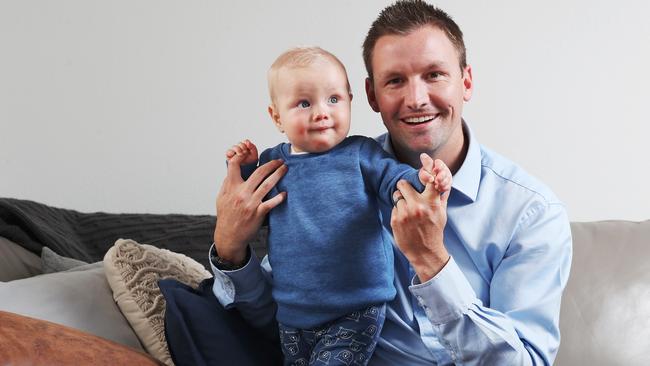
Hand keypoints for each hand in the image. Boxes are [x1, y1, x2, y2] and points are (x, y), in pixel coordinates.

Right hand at [214, 150, 286, 264]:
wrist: (229, 236)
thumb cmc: (226, 215)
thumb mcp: (222, 197)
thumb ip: (227, 183)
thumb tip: (232, 169)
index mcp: (231, 187)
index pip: (235, 165)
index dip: (241, 155)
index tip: (249, 151)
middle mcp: (241, 193)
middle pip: (258, 172)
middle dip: (271, 164)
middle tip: (279, 161)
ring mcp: (250, 203)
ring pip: (267, 184)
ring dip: (278, 175)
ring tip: (285, 169)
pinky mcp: (258, 213)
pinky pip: (271, 203)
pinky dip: (279, 197)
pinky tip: (285, 193)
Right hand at [226, 139, 258, 165]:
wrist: (247, 170)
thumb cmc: (250, 162)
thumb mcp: (254, 154)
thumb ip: (252, 147)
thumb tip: (248, 142)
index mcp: (246, 147)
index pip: (245, 141)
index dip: (246, 142)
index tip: (248, 146)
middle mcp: (240, 148)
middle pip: (239, 143)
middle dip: (242, 146)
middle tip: (245, 151)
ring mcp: (234, 152)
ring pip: (234, 147)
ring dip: (237, 149)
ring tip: (240, 154)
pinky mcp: (229, 156)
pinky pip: (228, 152)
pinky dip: (231, 152)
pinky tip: (235, 155)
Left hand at [391, 153, 450, 281]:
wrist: (425, 251)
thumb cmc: (434, 230)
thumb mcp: (441, 212)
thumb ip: (441, 195)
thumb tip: (444, 179)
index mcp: (431, 203)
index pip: (428, 178)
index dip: (426, 167)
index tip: (424, 157)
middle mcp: (418, 206)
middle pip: (403, 184)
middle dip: (404, 186)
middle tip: (407, 192)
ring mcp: (405, 213)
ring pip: (397, 195)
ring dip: (401, 199)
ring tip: (407, 208)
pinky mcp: (396, 220)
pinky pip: (394, 206)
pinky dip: (398, 210)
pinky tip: (404, 219)